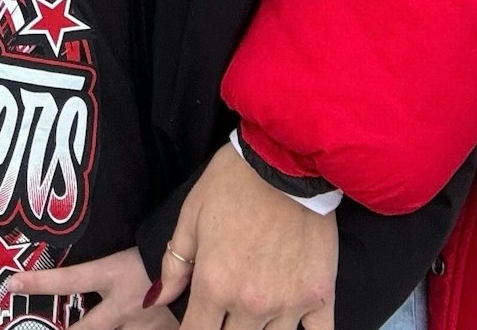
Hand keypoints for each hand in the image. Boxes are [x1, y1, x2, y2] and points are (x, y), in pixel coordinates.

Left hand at [7, 246, 171, 329]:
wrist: (225, 264)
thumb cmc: (185, 237)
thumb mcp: (151, 238)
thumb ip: (129, 249)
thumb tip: (117, 247)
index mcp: (117, 275)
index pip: (68, 280)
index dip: (37, 284)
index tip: (8, 284)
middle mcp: (126, 307)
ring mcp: (148, 327)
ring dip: (117, 328)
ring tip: (124, 318)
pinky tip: (153, 322)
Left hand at [153, 143, 336, 329]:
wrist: (285, 162)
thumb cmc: (232, 184)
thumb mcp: (191, 217)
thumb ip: (174, 264)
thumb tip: (157, 299)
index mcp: (214, 285)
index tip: (195, 322)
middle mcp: (250, 303)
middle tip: (224, 311)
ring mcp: (289, 304)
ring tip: (253, 313)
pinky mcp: (320, 295)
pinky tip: (292, 325)